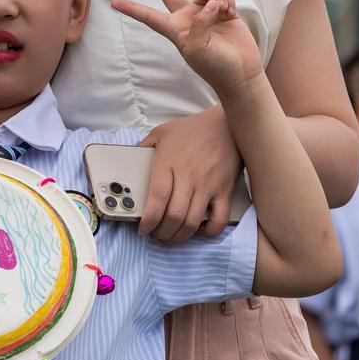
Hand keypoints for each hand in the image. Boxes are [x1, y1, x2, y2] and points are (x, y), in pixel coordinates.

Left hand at [111, 0, 262, 96]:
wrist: (240, 71)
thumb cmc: (215, 67)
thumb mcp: (197, 50)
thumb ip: (198, 25)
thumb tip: (209, 4)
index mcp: (175, 29)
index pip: (149, 16)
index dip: (132, 9)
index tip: (113, 3)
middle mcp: (187, 17)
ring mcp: (204, 11)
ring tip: (223, 11)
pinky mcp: (222, 9)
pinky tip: (231, 12)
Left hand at [138, 107, 241, 240]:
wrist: (227, 124)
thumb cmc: (193, 129)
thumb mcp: (162, 133)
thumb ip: (144, 147)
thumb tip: (131, 159)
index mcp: (168, 163)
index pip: (157, 198)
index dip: (148, 219)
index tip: (143, 227)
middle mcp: (188, 176)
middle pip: (173, 216)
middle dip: (161, 232)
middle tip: (156, 233)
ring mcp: (207, 185)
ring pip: (192, 222)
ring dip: (179, 236)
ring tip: (171, 236)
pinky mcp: (224, 191)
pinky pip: (218, 220)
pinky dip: (208, 231)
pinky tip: (199, 229)